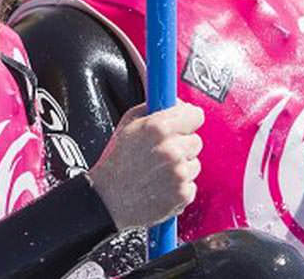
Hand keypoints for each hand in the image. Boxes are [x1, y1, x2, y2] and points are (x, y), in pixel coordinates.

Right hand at [87, 101, 203, 229]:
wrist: (107, 200)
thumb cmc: (116, 161)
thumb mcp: (128, 124)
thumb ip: (153, 108)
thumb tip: (175, 101)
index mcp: (158, 127)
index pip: (195, 114)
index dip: (189, 119)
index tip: (185, 124)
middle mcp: (172, 149)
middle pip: (196, 141)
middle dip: (182, 145)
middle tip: (163, 152)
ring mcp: (179, 174)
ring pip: (195, 164)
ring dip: (181, 167)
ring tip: (158, 171)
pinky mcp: (183, 194)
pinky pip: (191, 184)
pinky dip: (179, 186)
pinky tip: (161, 186)